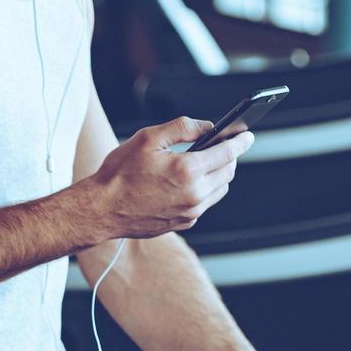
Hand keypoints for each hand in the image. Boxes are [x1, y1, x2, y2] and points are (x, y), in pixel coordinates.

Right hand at [86, 116, 253, 238]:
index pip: (226, 153)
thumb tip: (208, 127)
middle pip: (228, 172)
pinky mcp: (185, 223)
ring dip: (219, 174)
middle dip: (229, 156)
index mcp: (187, 171)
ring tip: (205, 161)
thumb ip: (183, 128)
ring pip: (220, 189)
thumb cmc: (121, 172)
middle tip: (223, 144)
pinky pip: (205, 203)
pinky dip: (205, 189)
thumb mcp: (149, 138)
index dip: (240, 142)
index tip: (247, 135)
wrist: (102, 209)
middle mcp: (194, 195)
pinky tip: (189, 181)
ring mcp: (191, 212)